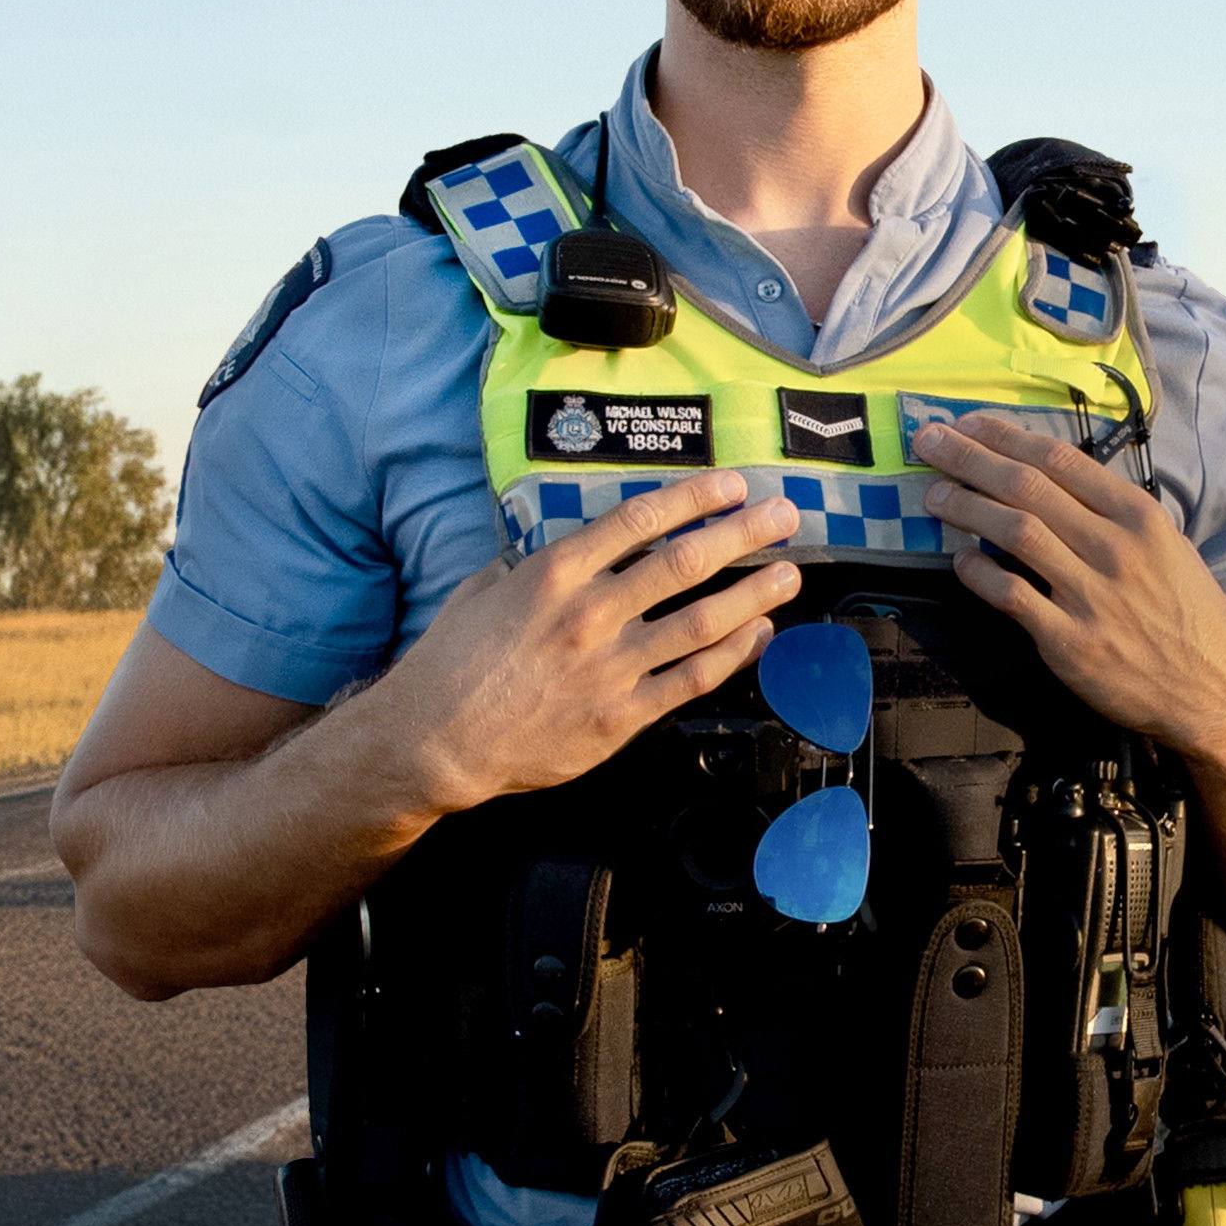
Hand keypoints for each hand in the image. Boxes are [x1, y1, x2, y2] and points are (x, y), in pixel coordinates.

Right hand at [363, 469, 799, 815]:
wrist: (435, 740)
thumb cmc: (453, 663)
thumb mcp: (483, 589)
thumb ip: (532, 563)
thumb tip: (569, 547)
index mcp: (556, 573)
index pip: (641, 520)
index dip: (695, 498)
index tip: (733, 485)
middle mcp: (590, 614)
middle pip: (685, 562)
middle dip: (744, 534)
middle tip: (784, 517)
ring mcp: (610, 667)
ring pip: (702, 621)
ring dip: (753, 593)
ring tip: (789, 574)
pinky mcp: (620, 716)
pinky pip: (690, 680)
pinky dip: (732, 655)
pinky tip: (758, 634)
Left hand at [912, 413, 1225, 760]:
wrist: (1217, 689)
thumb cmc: (1187, 614)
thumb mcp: (1165, 547)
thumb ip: (1109, 516)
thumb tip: (1046, 484)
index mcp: (1139, 517)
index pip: (1061, 460)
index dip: (1007, 436)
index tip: (970, 424)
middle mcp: (1115, 548)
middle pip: (1028, 488)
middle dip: (970, 459)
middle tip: (930, 443)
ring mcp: (1092, 596)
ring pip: (1015, 533)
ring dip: (966, 507)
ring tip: (934, 494)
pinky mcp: (1071, 643)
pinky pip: (1012, 596)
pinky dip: (980, 574)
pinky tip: (960, 559)